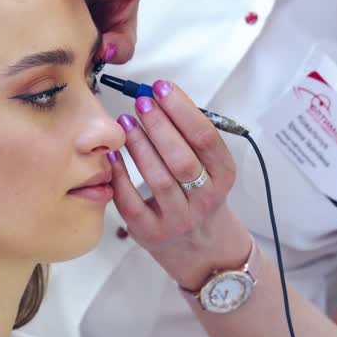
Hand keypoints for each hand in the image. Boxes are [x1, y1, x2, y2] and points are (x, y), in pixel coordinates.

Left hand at [106, 80, 248, 288]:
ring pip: (159, 179)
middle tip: (142, 101)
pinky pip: (132, 203)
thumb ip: (190, 138)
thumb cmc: (199, 197)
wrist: (201, 249)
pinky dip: (120, 176)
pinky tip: (113, 154)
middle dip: (160, 125)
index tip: (163, 88)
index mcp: (223, 177)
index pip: (206, 139)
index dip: (183, 110)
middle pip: (182, 159)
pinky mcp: (151, 233)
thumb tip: (160, 97)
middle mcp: (205, 200)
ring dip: (140, 146)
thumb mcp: (210, 170)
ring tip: (126, 121)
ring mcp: (178, 219)